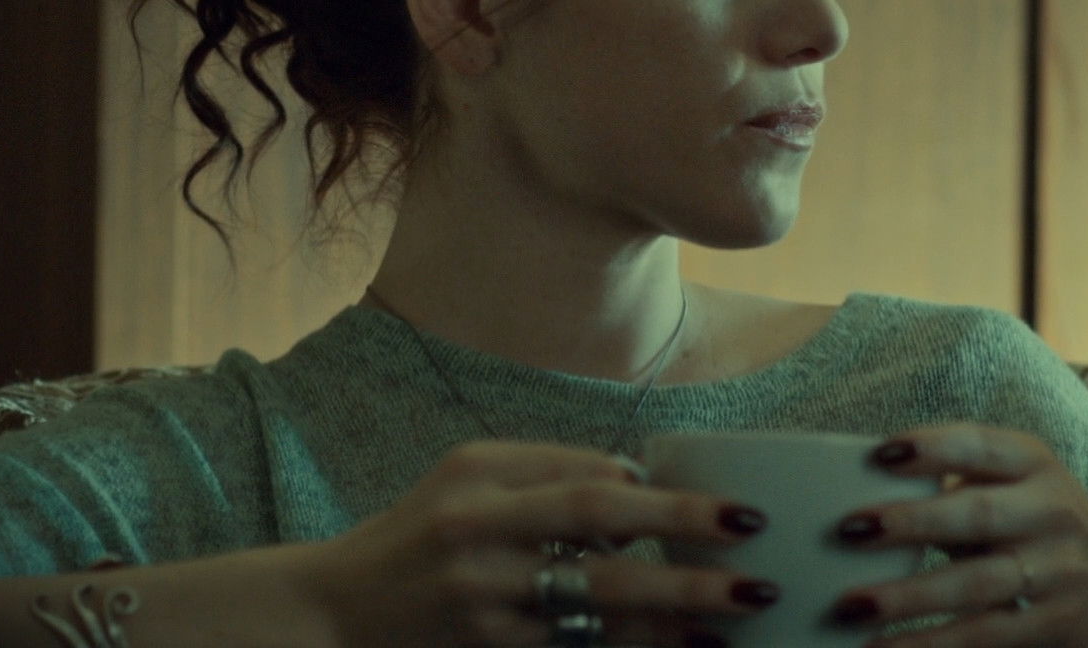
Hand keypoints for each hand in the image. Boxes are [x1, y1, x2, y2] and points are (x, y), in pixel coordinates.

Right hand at [295, 439, 778, 646]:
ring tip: (734, 620)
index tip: (731, 513)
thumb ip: (546, 468)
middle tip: (752, 559)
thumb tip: (638, 482)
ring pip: (593, 614)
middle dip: (682, 546)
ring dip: (670, 618)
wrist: (336, 613)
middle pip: (596, 537)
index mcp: (478, 485)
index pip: (584, 483)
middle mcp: (478, 542)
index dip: (662, 500)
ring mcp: (483, 609)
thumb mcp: (467, 474)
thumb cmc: (418, 531)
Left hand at [824, 423, 1087, 647]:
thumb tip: (868, 501)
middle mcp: (1051, 511)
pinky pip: (987, 636)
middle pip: (976, 514)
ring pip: (977, 584)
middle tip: (850, 530)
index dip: (931, 448)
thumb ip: (961, 490)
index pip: (979, 446)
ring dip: (910, 596)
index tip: (879, 455)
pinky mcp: (1057, 623)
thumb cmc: (1044, 533)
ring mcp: (1058, 570)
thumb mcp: (1020, 492)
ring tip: (853, 605)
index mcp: (1033, 464)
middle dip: (911, 522)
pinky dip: (934, 645)